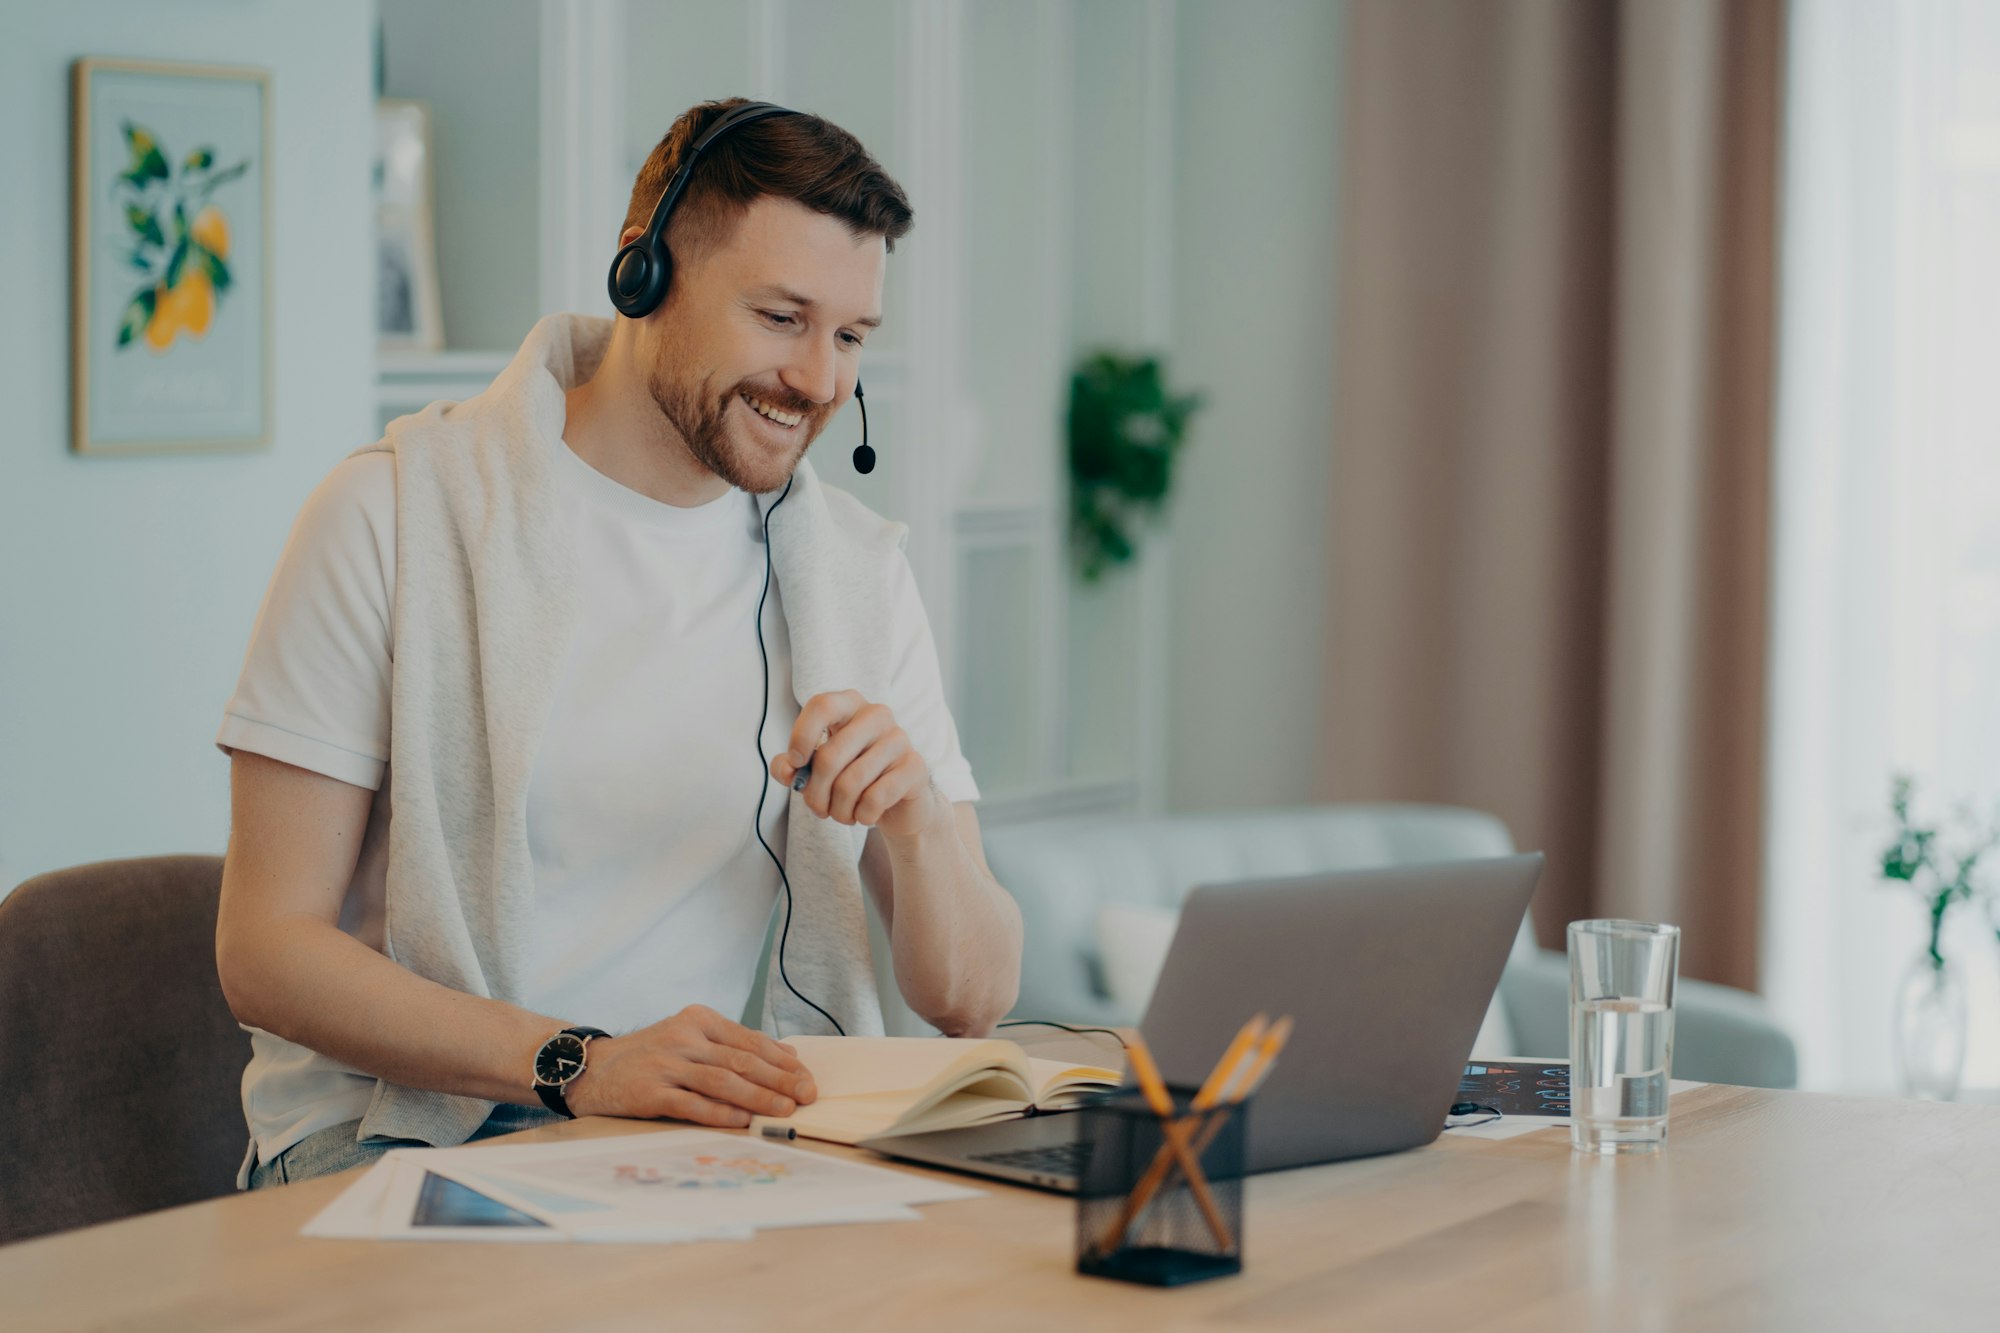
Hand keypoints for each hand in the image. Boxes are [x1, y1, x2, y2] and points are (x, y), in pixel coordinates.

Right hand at [563, 1005, 817, 1127]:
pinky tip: (743, 1121)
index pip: (749, 1040)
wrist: (593, 1068)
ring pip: (722, 1081)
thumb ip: (734, 1045)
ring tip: (783, 1110)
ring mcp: (666, 1064)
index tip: (806, 1076)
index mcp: (699, 1019)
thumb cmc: (651, 1056)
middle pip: (741, 1060)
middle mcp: (684, 1037)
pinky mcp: (650, 1092)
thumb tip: (787, 1057)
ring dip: (757, 1097)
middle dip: (779, 1080)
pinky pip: (692, 1104)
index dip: (782, 1061)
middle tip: (806, 1095)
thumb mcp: (691, 1038)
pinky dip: (721, 1113)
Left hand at [770, 690, 948, 841]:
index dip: (802, 736)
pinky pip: (875, 798)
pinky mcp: (915, 767)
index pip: (821, 706)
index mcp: (850, 705)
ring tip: (841, 815)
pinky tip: (865, 815)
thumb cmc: (853, 777)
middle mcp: (877, 715)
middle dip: (815, 794)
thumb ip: (792, 767)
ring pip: (850, 783)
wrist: (899, 802)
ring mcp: (899, 739)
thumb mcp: (816, 770)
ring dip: (838, 811)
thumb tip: (786, 769)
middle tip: (818, 809)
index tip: (795, 763)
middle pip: (829, 756)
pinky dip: (862, 815)